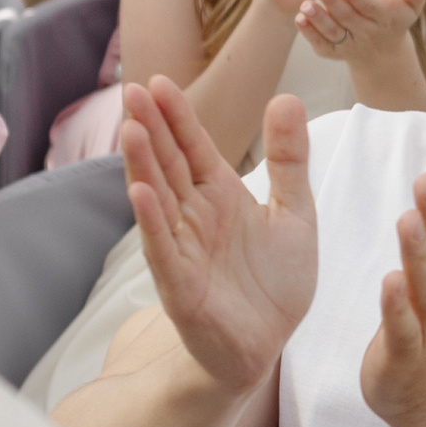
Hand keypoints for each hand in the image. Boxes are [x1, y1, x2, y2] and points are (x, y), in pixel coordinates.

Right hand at [119, 75, 317, 393]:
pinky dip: (151, 223)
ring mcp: (182, 249)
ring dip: (143, 166)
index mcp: (220, 195)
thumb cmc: (273, 282)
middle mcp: (194, 216)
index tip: (159, 80)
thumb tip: (287, 97)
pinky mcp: (181, 286)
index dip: (177, 116)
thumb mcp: (295, 213)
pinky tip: (140, 194)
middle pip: (168, 165)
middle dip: (151, 129)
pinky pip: (163, 250)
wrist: (266, 346)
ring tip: (130, 129)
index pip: (193, 147)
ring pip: (157, 200)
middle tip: (134, 90)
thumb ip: (289, 160)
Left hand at [295, 0, 425, 64]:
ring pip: (334, 33)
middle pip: (348, 17)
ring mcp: (351, 45)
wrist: (383, 52)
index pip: (368, 6)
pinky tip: (299, 18)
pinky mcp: (336, 52)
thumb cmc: (395, 15)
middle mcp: (368, 34)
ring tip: (305, 4)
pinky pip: (323, 45)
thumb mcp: (410, 3)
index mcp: (385, 18)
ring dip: (318, 19)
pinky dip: (310, 34)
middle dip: (332, 1)